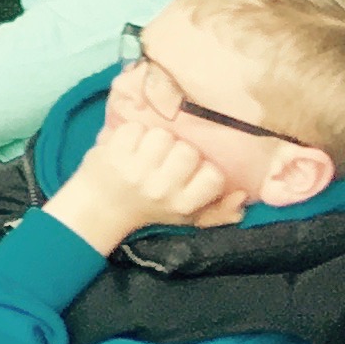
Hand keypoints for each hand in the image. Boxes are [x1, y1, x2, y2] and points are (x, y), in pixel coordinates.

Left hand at [50, 104, 240, 247]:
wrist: (100, 206)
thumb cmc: (149, 207)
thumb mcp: (185, 215)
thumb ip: (218, 210)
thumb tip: (244, 196)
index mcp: (182, 204)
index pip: (213, 176)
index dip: (204, 169)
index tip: (190, 173)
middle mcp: (160, 189)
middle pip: (188, 151)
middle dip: (179, 150)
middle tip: (165, 161)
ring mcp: (135, 170)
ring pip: (163, 135)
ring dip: (155, 139)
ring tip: (146, 153)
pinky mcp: (112, 154)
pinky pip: (135, 128)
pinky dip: (132, 133)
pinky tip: (128, 147)